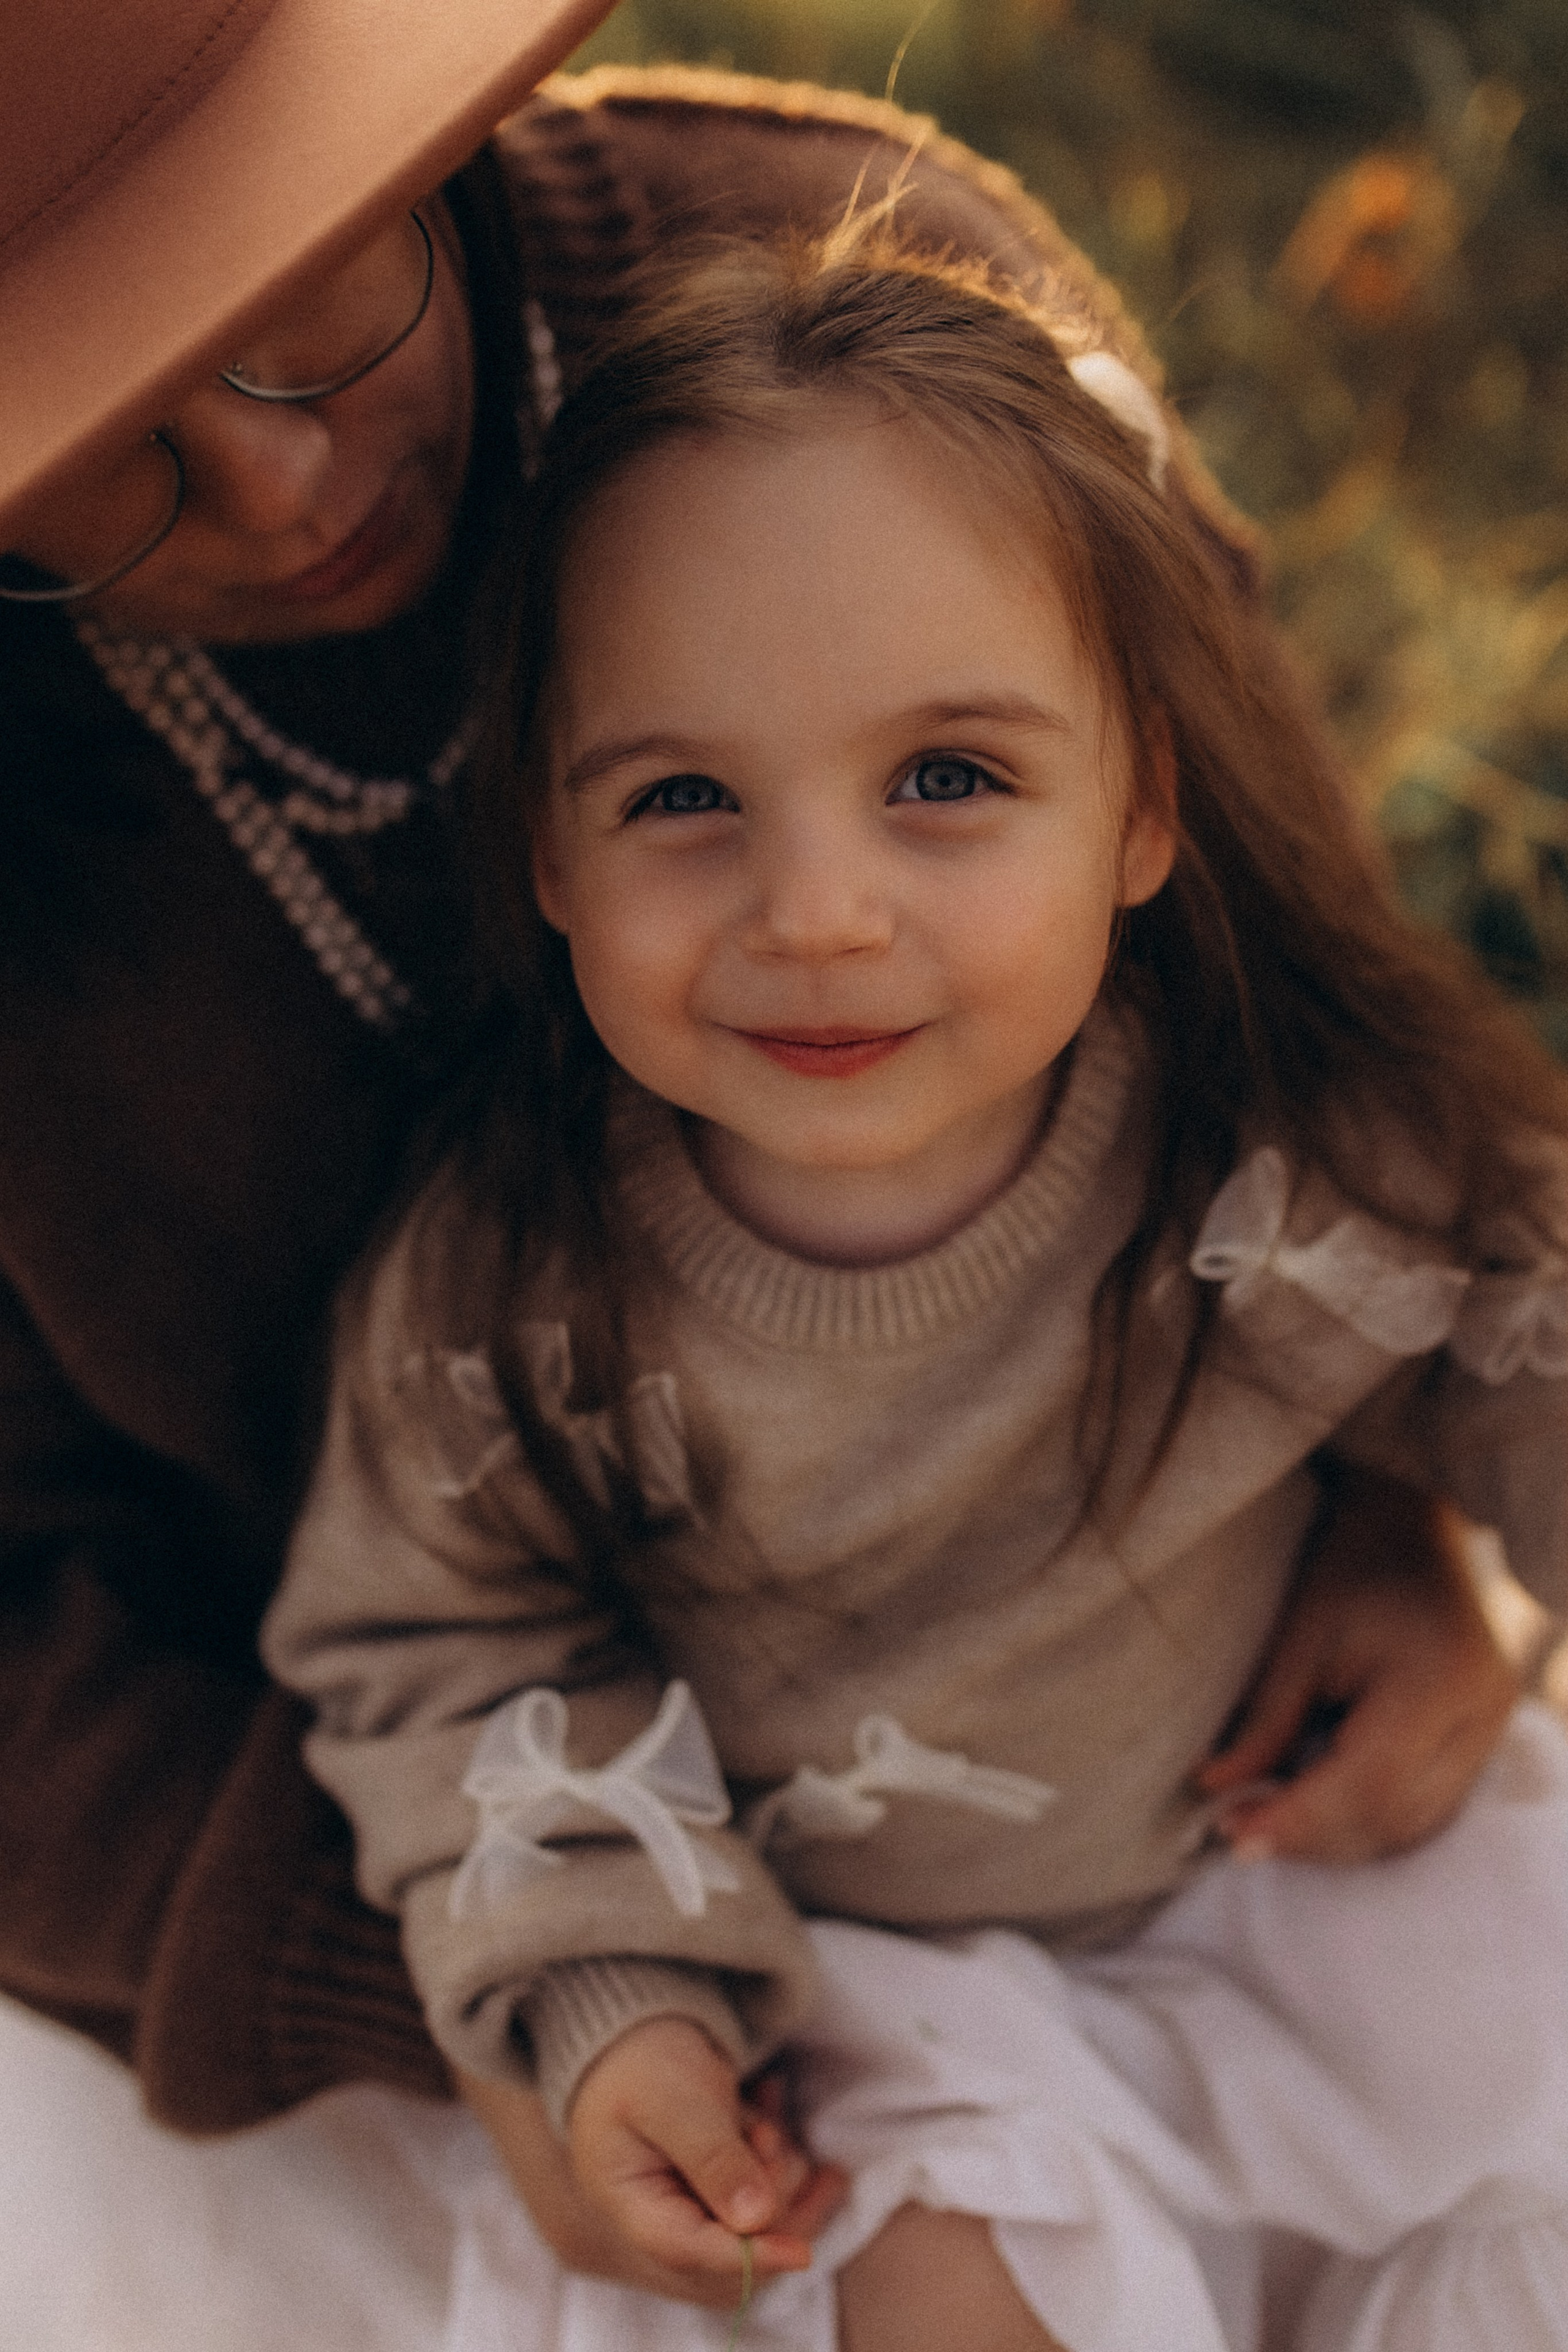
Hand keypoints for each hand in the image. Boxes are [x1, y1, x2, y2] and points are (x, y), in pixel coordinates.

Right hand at [568, 2017, 845, 2304]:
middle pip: (736, 2248)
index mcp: (634, 2207)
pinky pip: (771, 2195)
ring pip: (763, 2224)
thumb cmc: (641, 2063)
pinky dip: (781, 2155)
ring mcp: (696, 2208)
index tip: (802, 2254)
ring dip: (781, 2171)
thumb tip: (756, 2219)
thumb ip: (711, 2156)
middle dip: (773, 2200)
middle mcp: (665, 2221)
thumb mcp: (671, 2101)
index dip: (748, 2257)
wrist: (635, 2033)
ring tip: (764, 2122)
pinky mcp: (722, 2190)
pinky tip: (771, 2104)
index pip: (690, 2251)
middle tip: (768, 2137)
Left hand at [1197, 1470, 1520, 1862]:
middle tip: (1236, 1834)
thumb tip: (1213, 1791)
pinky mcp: (1481, 1740)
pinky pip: (1425, 1809)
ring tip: (1266, 1822)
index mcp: (1439, 1679)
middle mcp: (1481, 1715)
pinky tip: (1315, 1811)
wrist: (1410, 1528)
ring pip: (1413, 1825)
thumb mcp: (1297, 1636)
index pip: (1370, 1783)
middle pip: (1394, 1816)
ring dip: (1338, 1840)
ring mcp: (1491, 1732)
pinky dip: (1367, 1822)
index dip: (1300, 1820)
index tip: (1233, 1835)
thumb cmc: (1348, 1567)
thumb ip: (1262, 1721)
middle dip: (1312, 1837)